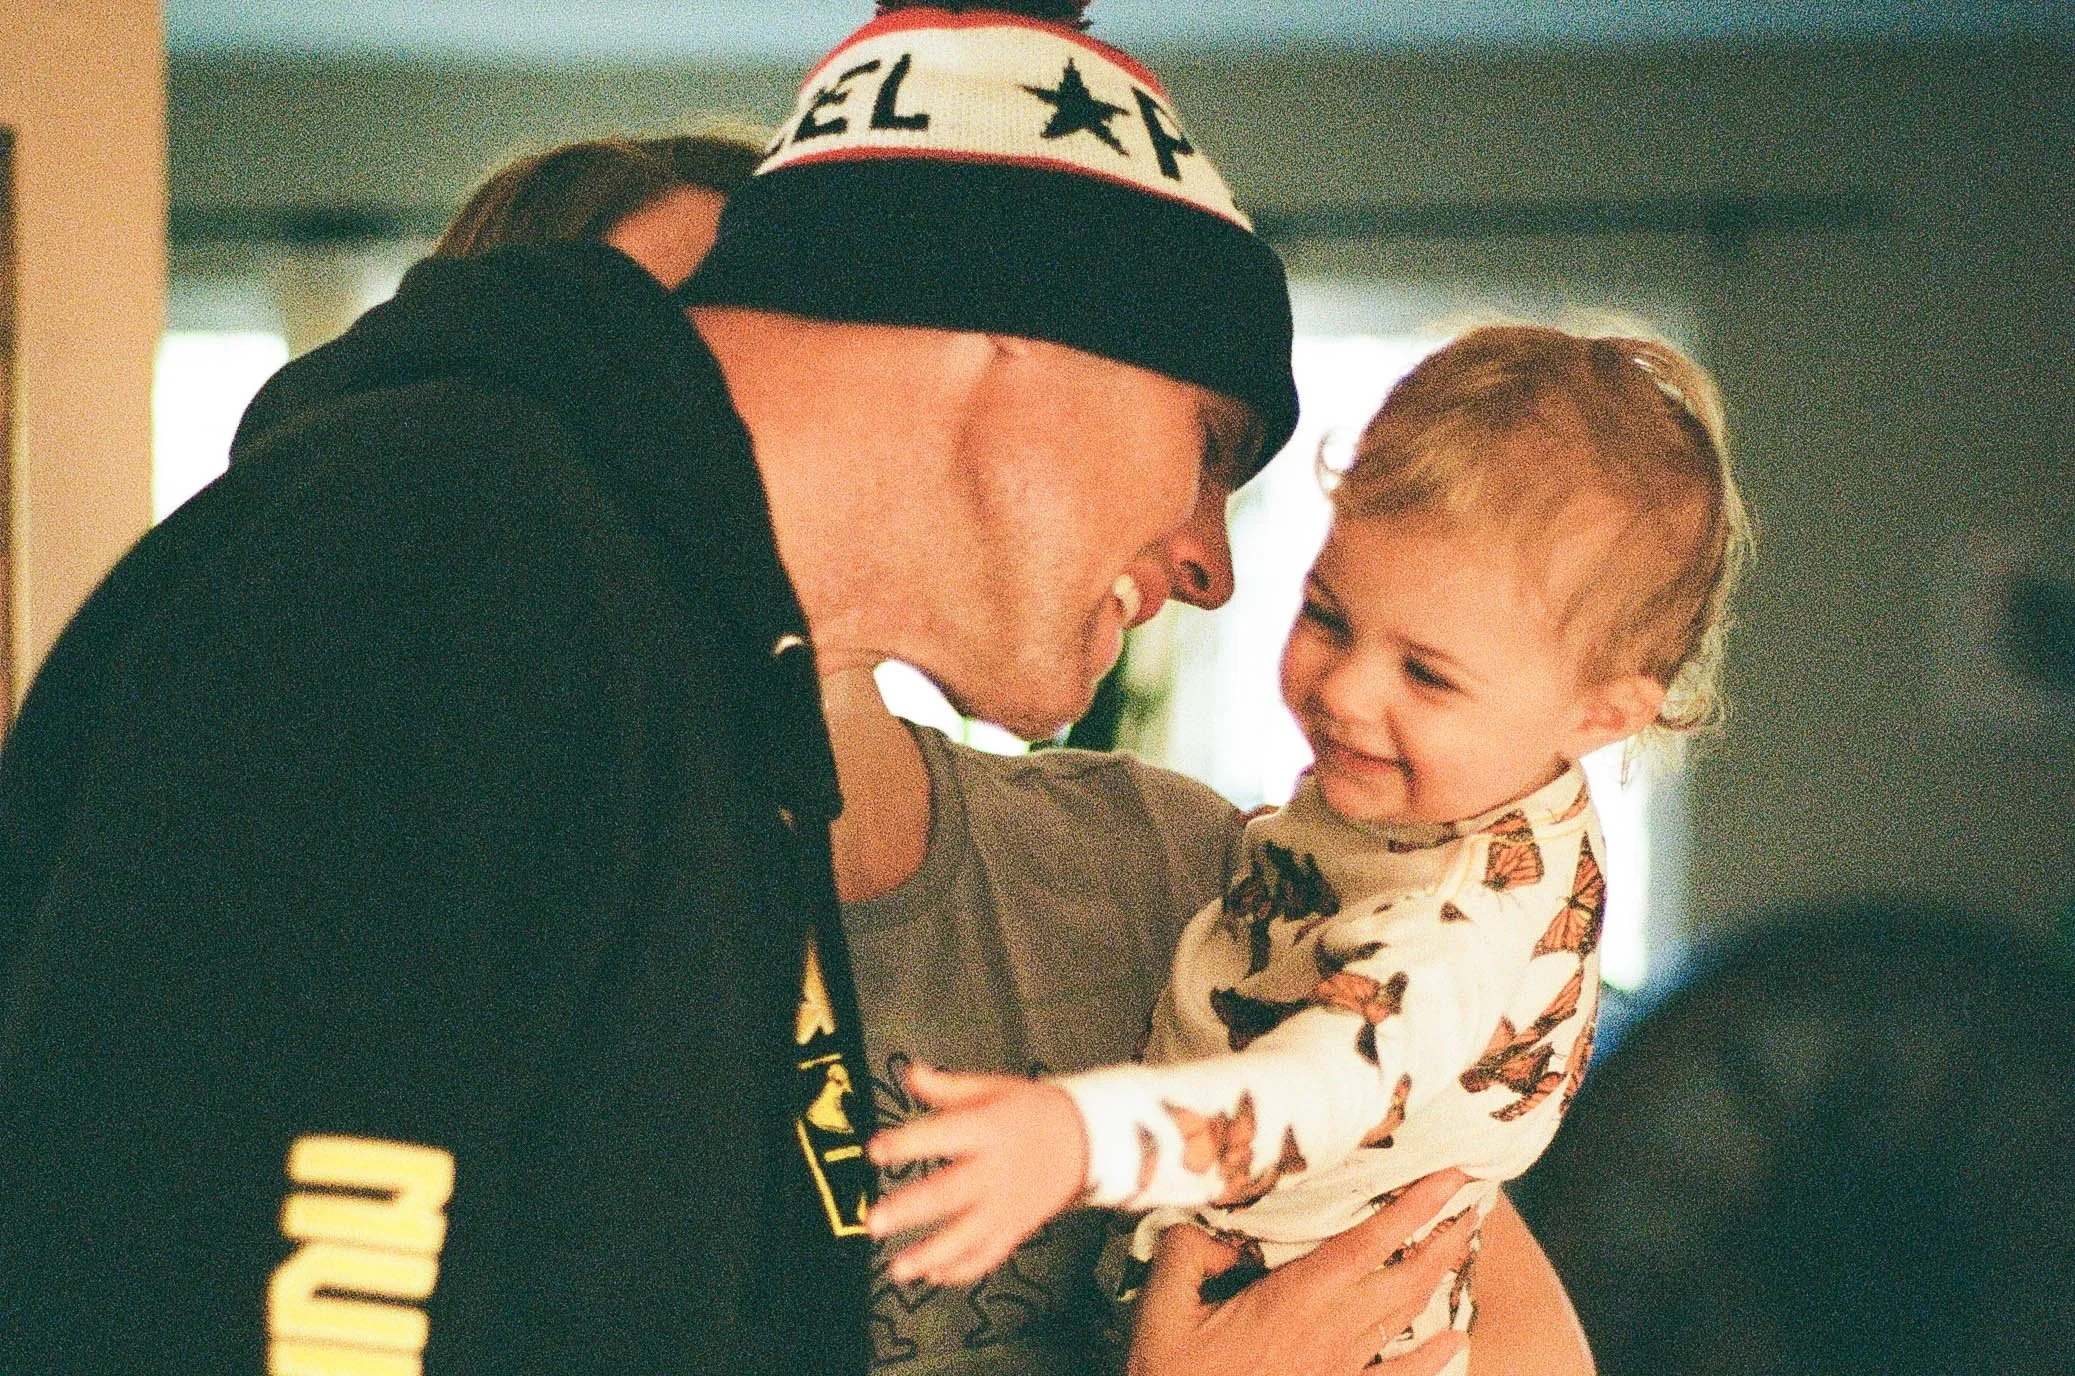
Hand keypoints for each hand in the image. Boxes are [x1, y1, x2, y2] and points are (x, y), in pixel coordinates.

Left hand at [865, 1064, 1090, 1287]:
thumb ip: (949, 1087)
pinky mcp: (1016, 1228)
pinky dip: (962, 1271)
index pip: (942, 1135)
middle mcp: (996, 1171)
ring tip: (897, 1269)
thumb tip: (910, 1072)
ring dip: (930, 1255)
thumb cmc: (1030, 1110)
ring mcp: (1006, 1205)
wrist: (1084, 1139)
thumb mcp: (994, 1088)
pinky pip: (989, 1255)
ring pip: (967, 1237)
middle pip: (948, 1194)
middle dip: (909, 1210)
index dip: (907, 1143)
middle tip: (873, 1222)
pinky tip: (934, 1276)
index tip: (874, 1150)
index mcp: (988, 1129)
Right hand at [1128, 1168, 1478, 1375]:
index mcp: (1294, 1299)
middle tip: (1474, 1200)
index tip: (1450, 1177)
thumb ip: (1186, 1253)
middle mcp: (1330, 1330)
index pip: (1369, 1242)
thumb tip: (1214, 1229)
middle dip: (1445, 1235)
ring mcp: (1340, 1367)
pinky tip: (1458, 1341)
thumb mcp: (1162, 1307)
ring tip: (1463, 1242)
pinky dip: (1433, 1358)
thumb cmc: (1174, 1375)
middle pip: (1406, 1276)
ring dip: (1440, 1276)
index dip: (1415, 1208)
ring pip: (1406, 1316)